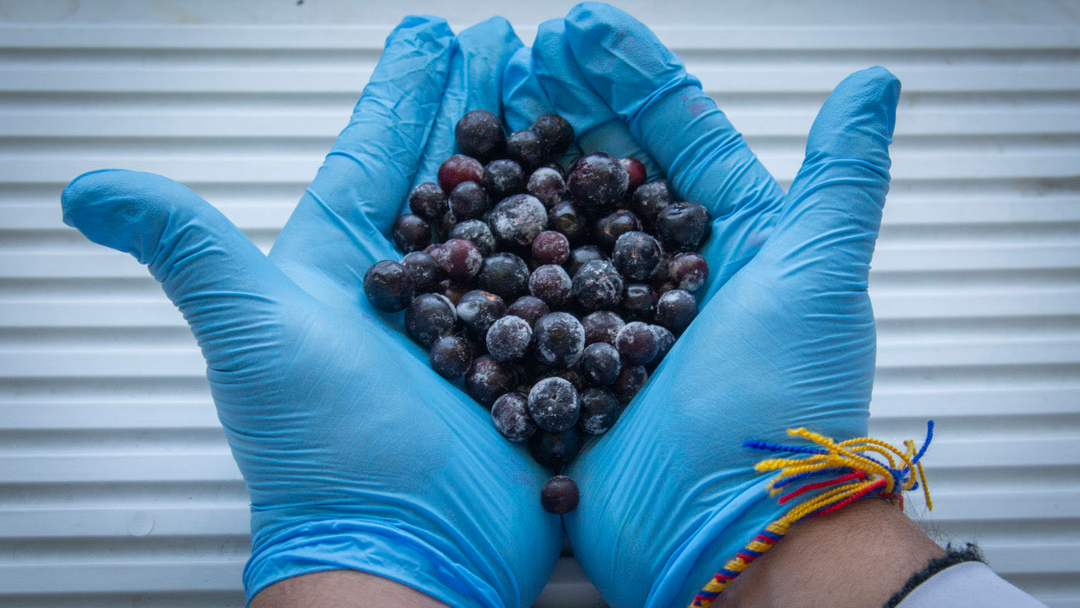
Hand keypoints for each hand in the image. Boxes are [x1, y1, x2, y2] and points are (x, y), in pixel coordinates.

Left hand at [60, 16, 561, 607]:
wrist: (402, 543)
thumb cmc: (320, 447)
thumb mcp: (249, 331)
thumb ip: (186, 247)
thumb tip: (84, 186)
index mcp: (344, 263)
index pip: (377, 153)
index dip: (405, 90)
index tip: (433, 34)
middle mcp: (411, 286)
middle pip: (454, 172)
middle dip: (484, 106)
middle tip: (518, 51)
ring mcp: (474, 322)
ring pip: (514, 221)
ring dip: (543, 160)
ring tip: (573, 109)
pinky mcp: (525, 360)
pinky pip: (560, 287)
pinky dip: (587, 243)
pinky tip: (617, 209)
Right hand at [503, 3, 899, 606]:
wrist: (727, 531)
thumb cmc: (782, 408)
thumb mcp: (819, 280)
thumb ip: (839, 181)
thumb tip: (873, 86)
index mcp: (733, 242)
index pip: (678, 135)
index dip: (631, 76)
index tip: (580, 29)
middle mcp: (671, 276)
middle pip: (608, 169)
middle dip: (564, 108)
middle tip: (516, 60)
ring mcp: (615, 321)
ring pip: (560, 227)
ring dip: (521, 173)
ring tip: (479, 123)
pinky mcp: (571, 369)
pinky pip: (526, 301)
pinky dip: (493, 261)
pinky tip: (458, 224)